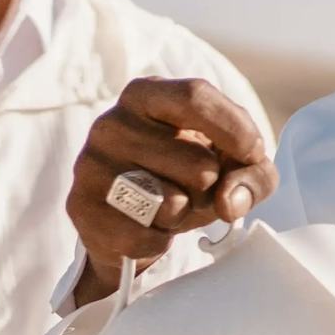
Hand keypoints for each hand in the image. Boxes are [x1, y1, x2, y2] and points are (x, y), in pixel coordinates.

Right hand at [66, 76, 276, 303]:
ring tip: (171, 208)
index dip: (234, 130)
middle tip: (197, 192)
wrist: (130, 225)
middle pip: (197, 162)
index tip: (252, 154)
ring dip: (185, 215)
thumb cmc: (187, 179)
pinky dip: (160, 240)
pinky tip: (151, 230)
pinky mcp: (81, 206)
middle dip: (211, 189)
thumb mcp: (232, 167)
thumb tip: (230, 200)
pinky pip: (145, 235)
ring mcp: (91, 164)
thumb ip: (253, 174)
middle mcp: (111, 122)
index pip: (195, 97)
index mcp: (147, 95)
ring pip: (171, 201)